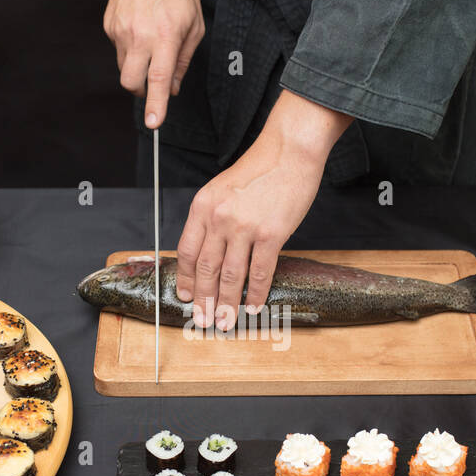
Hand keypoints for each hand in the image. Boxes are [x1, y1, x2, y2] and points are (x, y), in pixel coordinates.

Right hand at [95, 0, 203, 127]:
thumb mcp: (194, 23)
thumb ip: (184, 60)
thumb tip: (173, 88)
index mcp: (165, 35)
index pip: (158, 78)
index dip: (156, 104)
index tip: (154, 123)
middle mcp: (140, 35)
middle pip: (131, 82)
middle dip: (141, 92)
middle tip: (153, 85)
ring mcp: (120, 31)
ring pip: (124, 67)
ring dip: (137, 66)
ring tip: (150, 41)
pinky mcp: (109, 26)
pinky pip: (119, 50)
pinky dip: (131, 48)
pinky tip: (139, 27)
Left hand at [177, 89, 353, 328]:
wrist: (288, 152)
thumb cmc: (258, 170)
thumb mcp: (222, 190)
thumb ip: (211, 219)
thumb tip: (208, 253)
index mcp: (202, 207)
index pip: (186, 252)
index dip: (186, 280)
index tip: (187, 297)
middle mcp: (219, 218)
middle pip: (205, 270)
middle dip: (203, 301)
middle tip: (203, 321)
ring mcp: (244, 227)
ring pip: (230, 276)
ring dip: (226, 304)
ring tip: (225, 322)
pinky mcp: (271, 234)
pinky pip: (260, 272)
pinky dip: (256, 294)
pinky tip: (253, 307)